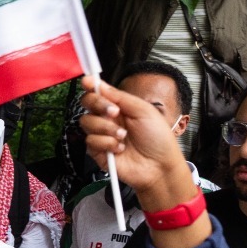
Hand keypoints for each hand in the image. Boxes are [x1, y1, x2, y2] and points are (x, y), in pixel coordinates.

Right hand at [78, 76, 191, 196]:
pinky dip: (106, 144)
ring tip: (123, 136)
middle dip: (98, 105)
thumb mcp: (143, 110)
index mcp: (119, 107)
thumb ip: (120, 97)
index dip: (91, 86)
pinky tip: (120, 149)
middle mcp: (108, 119)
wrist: (159, 165)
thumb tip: (100, 84)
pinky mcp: (98, 152)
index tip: (88, 82)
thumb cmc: (157, 138)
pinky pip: (90, 141)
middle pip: (87, 104)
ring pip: (86, 122)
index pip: (99, 93)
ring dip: (105, 128)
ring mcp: (102, 135)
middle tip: (115, 112)